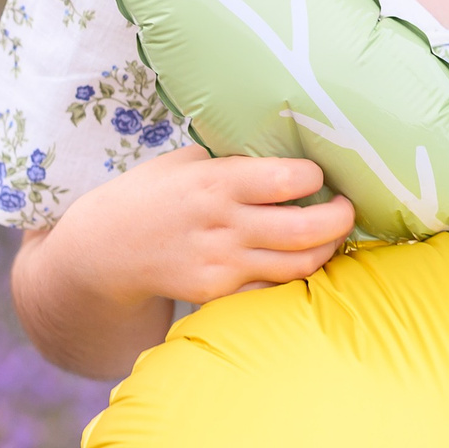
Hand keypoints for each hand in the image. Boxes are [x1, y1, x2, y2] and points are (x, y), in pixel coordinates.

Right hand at [64, 143, 356, 305]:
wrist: (102, 251)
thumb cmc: (149, 194)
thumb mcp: (185, 161)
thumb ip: (233, 160)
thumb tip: (285, 152)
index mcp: (217, 182)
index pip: (292, 179)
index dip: (316, 176)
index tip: (317, 175)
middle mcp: (223, 224)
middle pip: (308, 228)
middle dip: (341, 218)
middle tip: (346, 208)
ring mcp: (221, 265)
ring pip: (300, 265)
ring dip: (327, 250)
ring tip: (331, 235)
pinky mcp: (216, 294)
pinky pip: (273, 290)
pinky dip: (294, 276)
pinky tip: (298, 260)